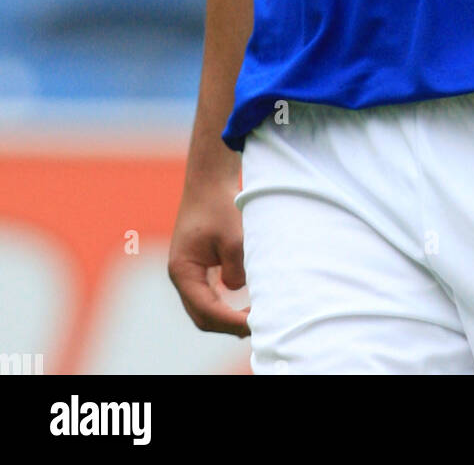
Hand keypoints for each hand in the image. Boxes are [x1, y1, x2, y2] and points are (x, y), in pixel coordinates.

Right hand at [168, 178, 250, 336]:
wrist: (209, 182)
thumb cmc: (219, 206)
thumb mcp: (233, 239)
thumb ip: (237, 270)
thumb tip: (237, 290)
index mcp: (182, 270)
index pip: (205, 309)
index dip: (230, 321)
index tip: (253, 324)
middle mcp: (181, 275)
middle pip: (202, 315)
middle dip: (228, 325)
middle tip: (257, 326)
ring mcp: (187, 273)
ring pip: (204, 308)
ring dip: (226, 317)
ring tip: (254, 319)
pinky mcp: (197, 268)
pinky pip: (208, 296)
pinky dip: (224, 305)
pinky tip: (244, 305)